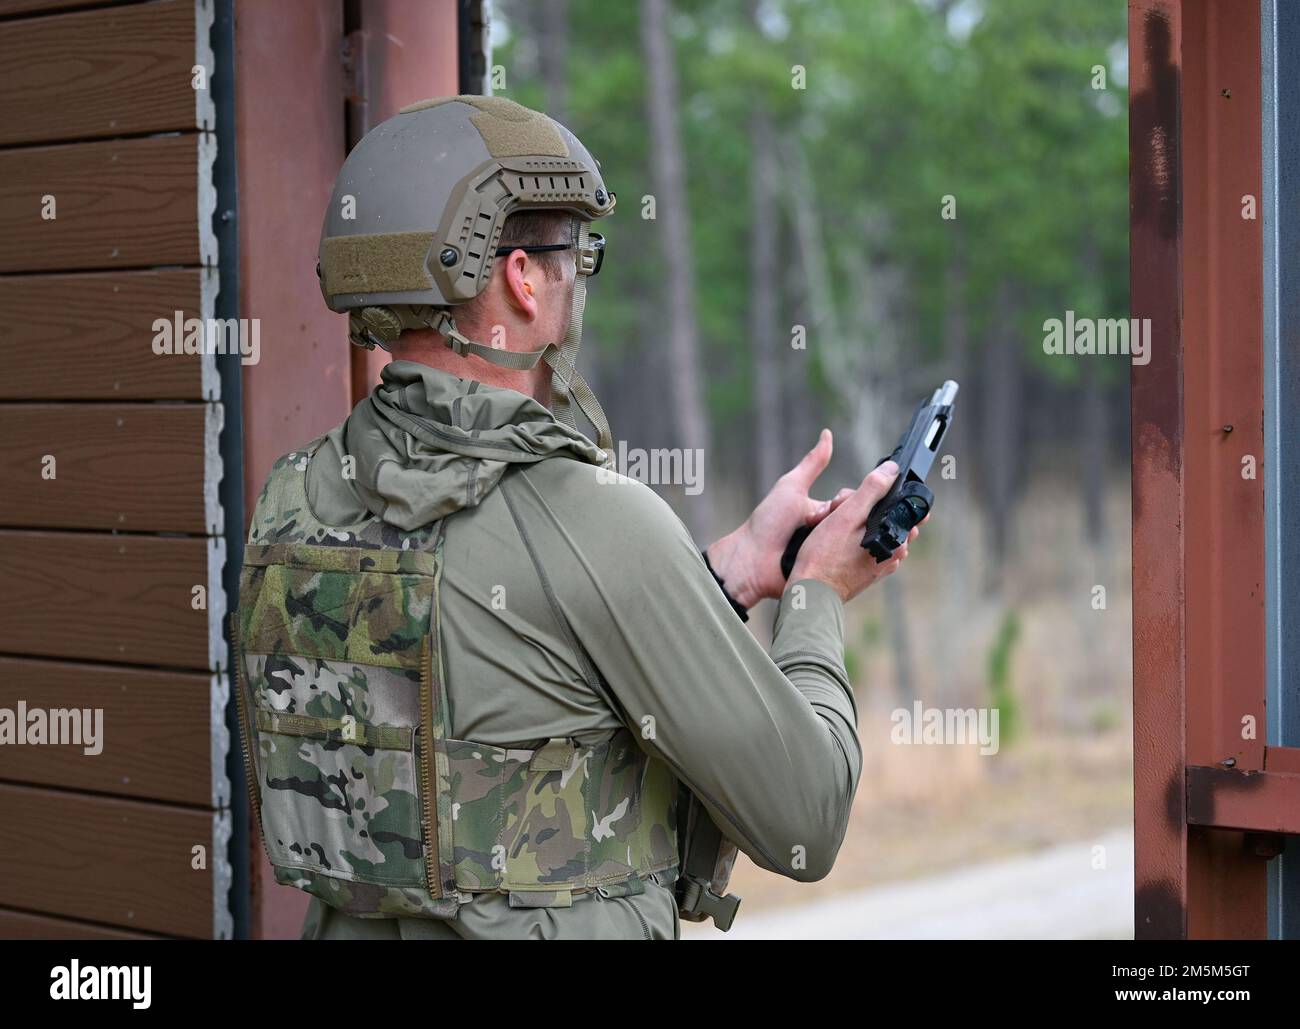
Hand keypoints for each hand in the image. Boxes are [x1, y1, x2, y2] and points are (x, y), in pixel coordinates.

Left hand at [705, 430, 851, 606]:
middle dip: (848, 519)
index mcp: (824, 511)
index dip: (851, 500)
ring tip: (830, 538)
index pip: (852, 501)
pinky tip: (851, 556)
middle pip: (856, 520)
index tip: (835, 505)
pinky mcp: (829, 570)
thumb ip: (812, 463)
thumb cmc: (768, 522)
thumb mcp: (792, 487)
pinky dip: (848, 559)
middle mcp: (830, 530)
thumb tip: (827, 433)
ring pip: (855, 542)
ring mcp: (830, 551)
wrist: (752, 560)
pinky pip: (847, 564)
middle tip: (825, 522)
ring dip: (848, 539)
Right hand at [788, 458, 925, 602]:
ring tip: (824, 526)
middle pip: (882, 513)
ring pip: (870, 528)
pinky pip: (861, 544)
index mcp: (896, 538)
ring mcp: (881, 564)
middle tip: (832, 511)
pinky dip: (846, 538)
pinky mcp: (867, 572)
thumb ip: (872, 490)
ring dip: (848, 521)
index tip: (852, 498)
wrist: (809, 594)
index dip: (877, 491)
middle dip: (856, 506)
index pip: (900, 503)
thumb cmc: (824, 557)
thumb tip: (892, 470)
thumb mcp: (847, 515)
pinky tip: (828, 540)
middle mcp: (894, 553)